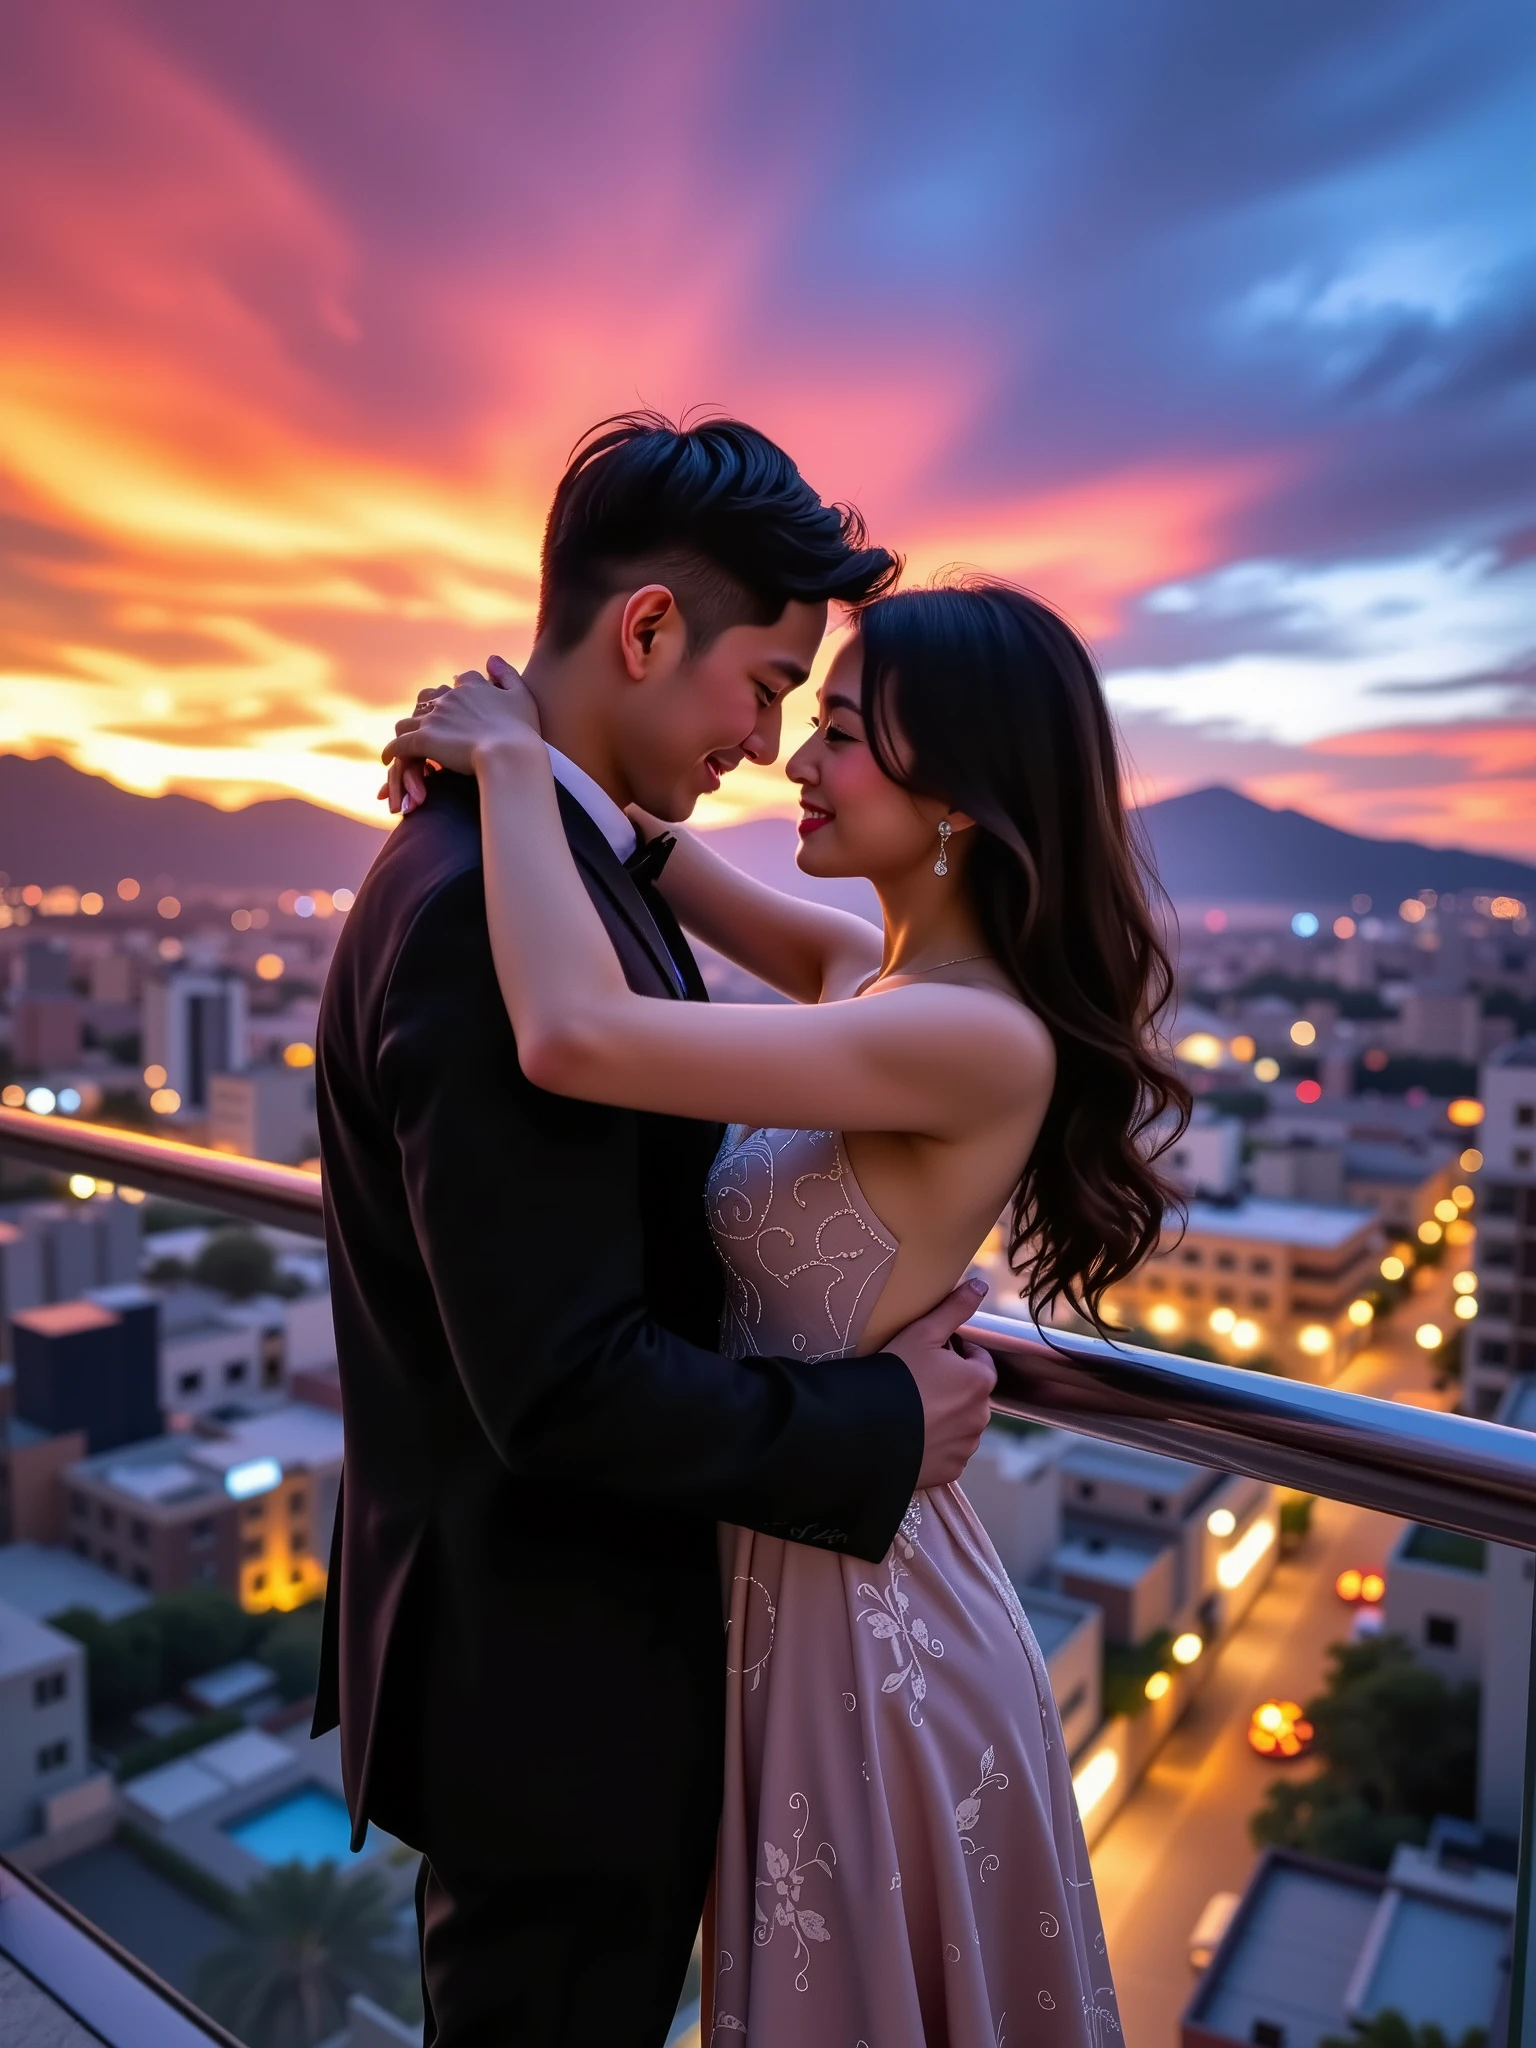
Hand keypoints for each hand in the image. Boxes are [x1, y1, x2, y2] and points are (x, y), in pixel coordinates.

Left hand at [379, 656, 535, 812]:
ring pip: (409, 720)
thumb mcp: (522, 697)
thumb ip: (507, 674)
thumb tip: (490, 658)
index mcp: (472, 686)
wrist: (510, 755)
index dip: (459, 693)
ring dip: (407, 730)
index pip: (459, 682)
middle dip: (427, 709)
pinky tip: (387, 759)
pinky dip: (391, 750)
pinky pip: (398, 744)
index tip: (460, 706)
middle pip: (428, 698)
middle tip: (429, 726)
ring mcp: (434, 718)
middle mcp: (449, 698)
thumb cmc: (522, 731)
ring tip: (407, 743)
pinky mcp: (424, 740)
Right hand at [883, 1277, 996, 1488]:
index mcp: (980, 1381)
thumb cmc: (894, 1375)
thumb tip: (980, 1283)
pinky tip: (910, 1434)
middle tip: (915, 1381)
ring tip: (910, 1409)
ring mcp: (965, 1447)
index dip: (954, 1353)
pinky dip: (935, 1444)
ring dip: (945, 1417)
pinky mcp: (949, 1471)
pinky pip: (948, 1452)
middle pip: (970, 1394)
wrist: (864, 1430)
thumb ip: (954, 1308)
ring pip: (960, 1425)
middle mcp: (981, 1417)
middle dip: (951, 1387)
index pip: (978, 1360)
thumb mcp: (921, 1332)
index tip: (928, 1355)